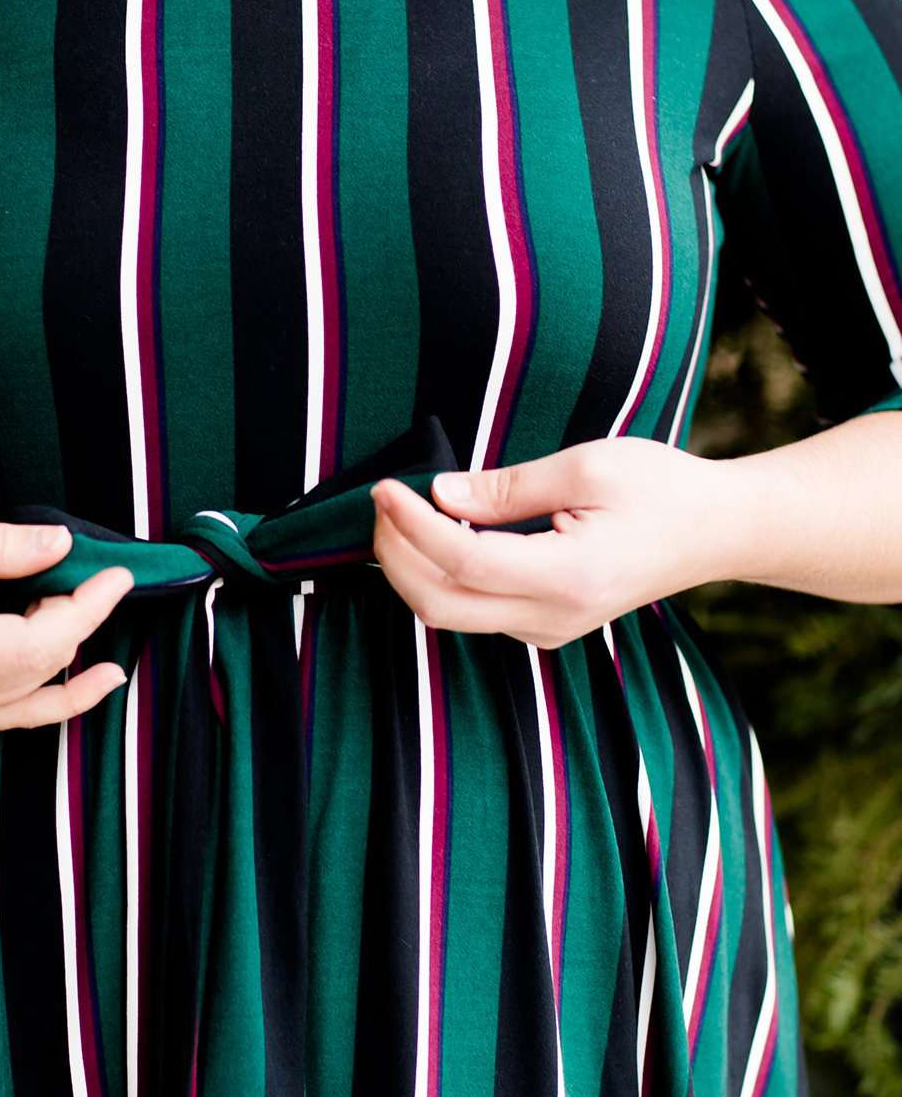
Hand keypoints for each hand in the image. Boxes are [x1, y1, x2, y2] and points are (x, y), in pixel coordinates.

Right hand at [0, 511, 133, 728]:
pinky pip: (4, 714)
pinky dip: (48, 697)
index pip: (37, 643)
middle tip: (103, 579)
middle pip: (38, 670)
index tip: (115, 574)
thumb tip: (60, 548)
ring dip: (72, 665)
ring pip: (28, 702)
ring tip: (111, 636)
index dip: (86, 609)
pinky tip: (81, 678)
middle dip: (81, 625)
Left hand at [370, 437, 729, 645]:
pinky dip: (440, 576)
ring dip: (412, 568)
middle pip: (440, 604)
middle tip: (382, 502)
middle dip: (395, 555)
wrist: (714, 532)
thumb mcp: (587, 467)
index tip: (385, 487)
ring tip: (400, 513)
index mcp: (568, 576)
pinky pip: (473, 611)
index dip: (412, 526)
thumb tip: (440, 494)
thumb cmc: (661, 489)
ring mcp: (547, 630)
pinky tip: (436, 535)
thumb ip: (507, 487)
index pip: (463, 561)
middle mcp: (553, 617)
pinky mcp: (544, 627)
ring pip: (450, 614)